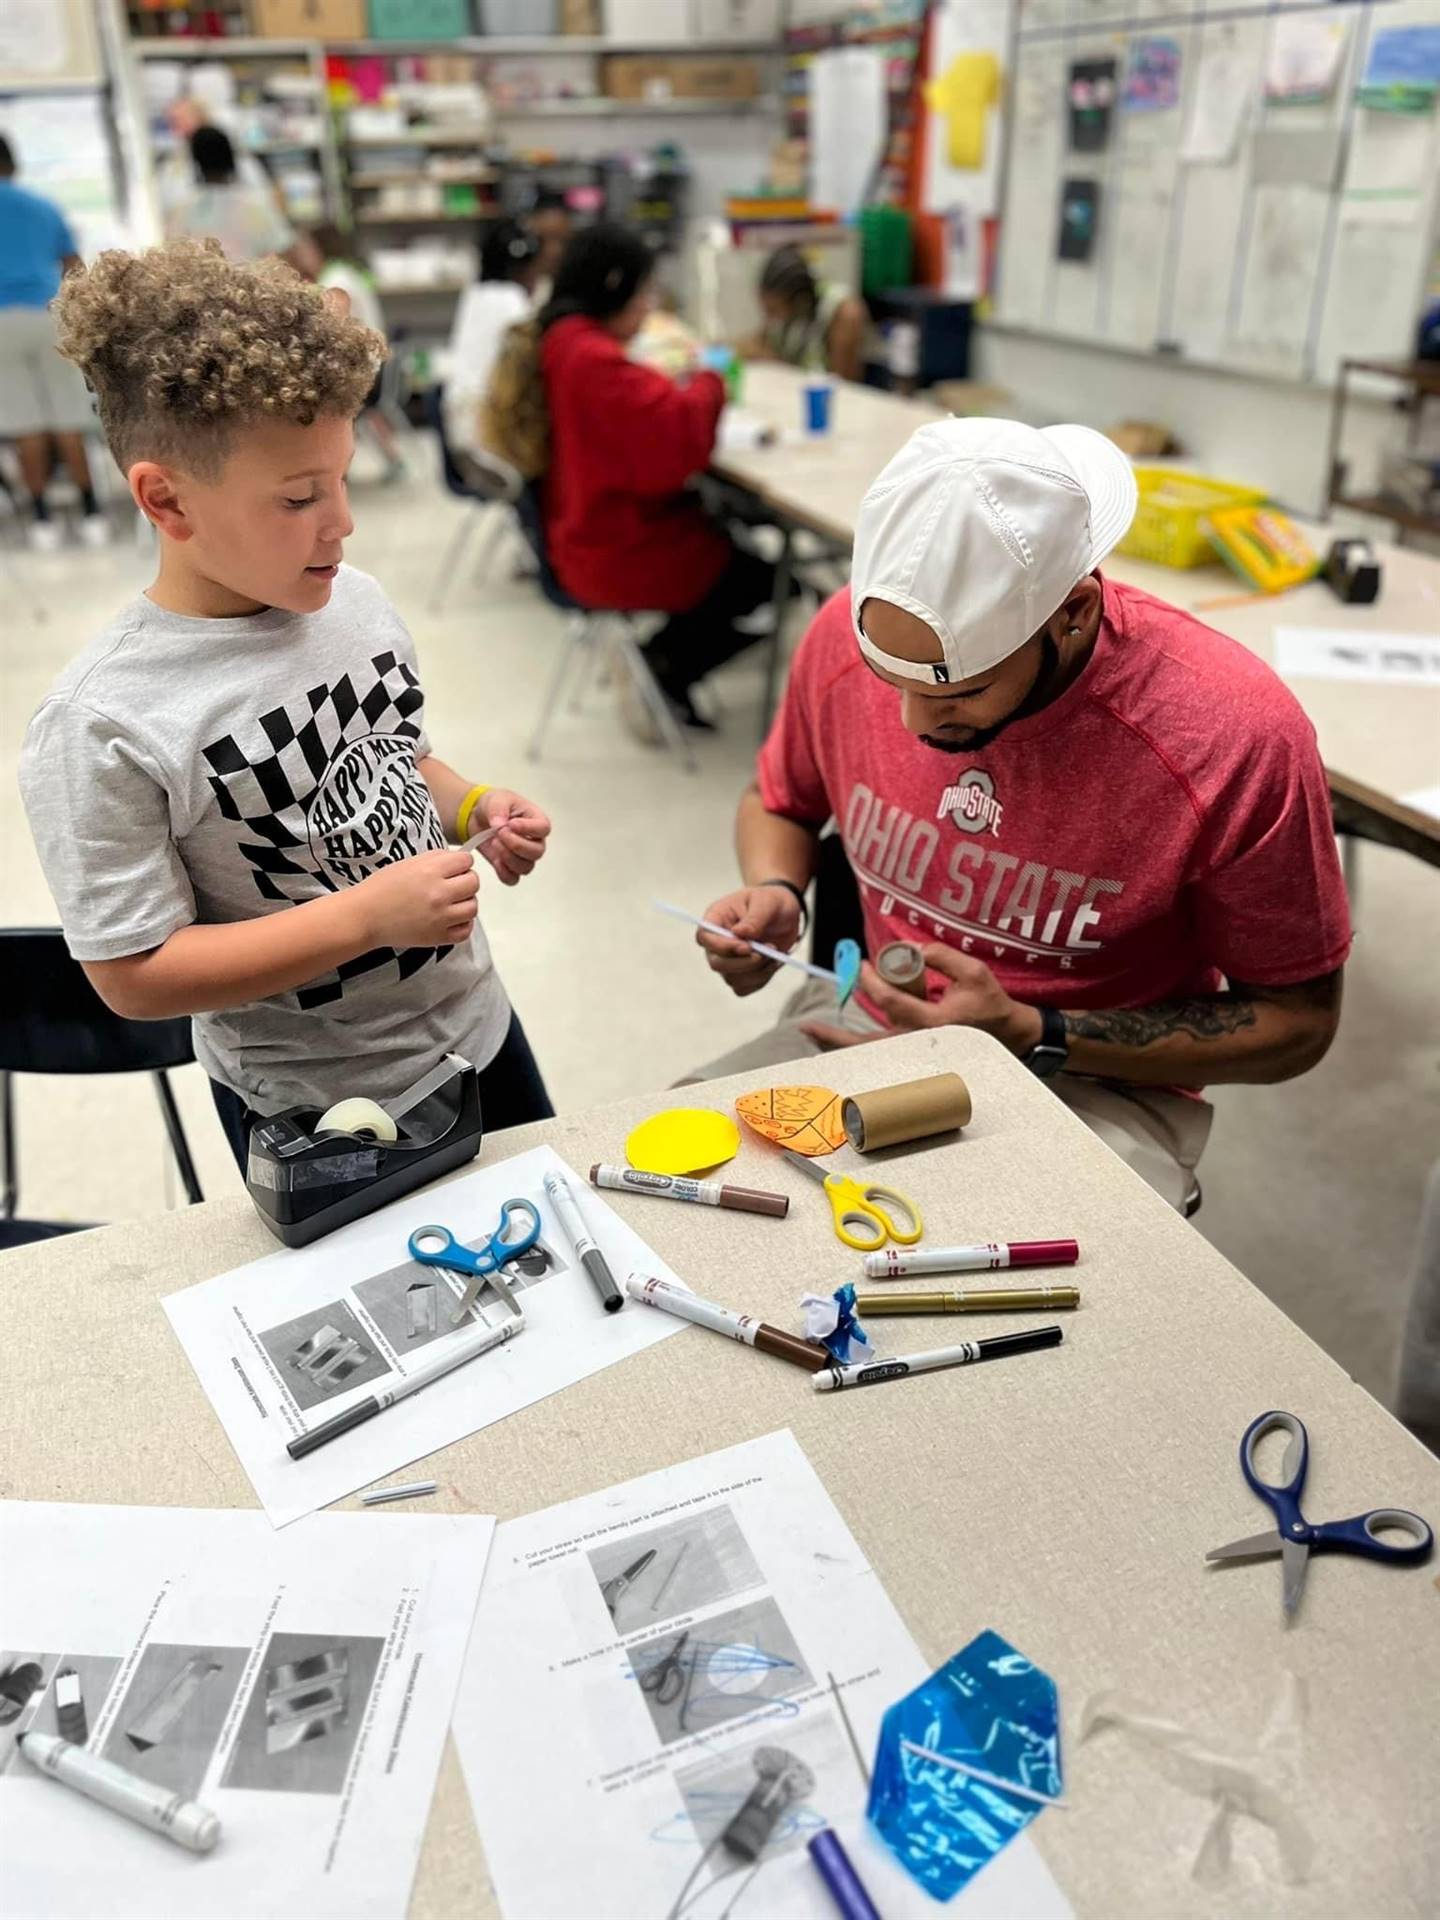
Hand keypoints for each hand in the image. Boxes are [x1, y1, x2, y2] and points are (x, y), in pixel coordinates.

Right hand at [357, 848, 478, 948]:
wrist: (365, 916)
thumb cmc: (383, 888)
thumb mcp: (409, 863)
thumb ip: (436, 860)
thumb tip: (460, 860)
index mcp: (430, 871)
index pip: (466, 861)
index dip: (461, 863)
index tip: (454, 868)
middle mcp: (439, 894)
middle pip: (474, 883)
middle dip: (466, 881)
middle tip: (453, 885)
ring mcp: (441, 918)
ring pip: (473, 907)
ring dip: (465, 903)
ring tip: (451, 903)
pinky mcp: (438, 937)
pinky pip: (466, 931)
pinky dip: (462, 924)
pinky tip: (451, 919)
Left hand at [474, 788, 550, 886]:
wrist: (478, 816)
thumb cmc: (494, 805)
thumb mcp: (496, 799)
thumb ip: (498, 809)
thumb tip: (499, 824)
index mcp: (536, 820)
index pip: (543, 828)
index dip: (529, 829)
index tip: (512, 824)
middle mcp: (534, 841)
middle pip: (537, 852)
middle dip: (516, 845)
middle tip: (499, 834)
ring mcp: (524, 856)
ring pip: (526, 867)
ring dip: (508, 857)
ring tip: (494, 842)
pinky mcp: (510, 867)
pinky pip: (512, 878)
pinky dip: (503, 872)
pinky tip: (495, 859)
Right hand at [696, 885, 802, 998]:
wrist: (783, 913)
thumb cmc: (770, 902)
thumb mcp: (766, 902)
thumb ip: (754, 918)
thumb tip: (739, 933)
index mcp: (716, 918)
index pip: (705, 937)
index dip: (722, 946)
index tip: (748, 946)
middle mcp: (717, 942)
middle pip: (716, 963)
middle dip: (744, 963)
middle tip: (768, 951)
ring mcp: (727, 960)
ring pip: (731, 979)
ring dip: (757, 971)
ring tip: (775, 954)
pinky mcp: (740, 973)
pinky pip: (744, 987)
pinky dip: (761, 980)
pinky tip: (772, 964)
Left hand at [800, 946, 1042, 1054]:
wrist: (1007, 1034)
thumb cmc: (989, 1003)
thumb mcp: (972, 972)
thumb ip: (942, 956)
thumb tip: (911, 947)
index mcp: (933, 1022)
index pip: (891, 1001)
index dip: (871, 981)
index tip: (861, 964)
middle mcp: (918, 1042)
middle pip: (868, 1043)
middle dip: (836, 1035)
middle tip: (808, 1025)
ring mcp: (915, 1052)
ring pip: (870, 1052)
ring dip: (838, 1045)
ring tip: (811, 1034)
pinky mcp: (915, 1054)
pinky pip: (878, 1052)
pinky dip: (854, 1048)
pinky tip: (833, 1041)